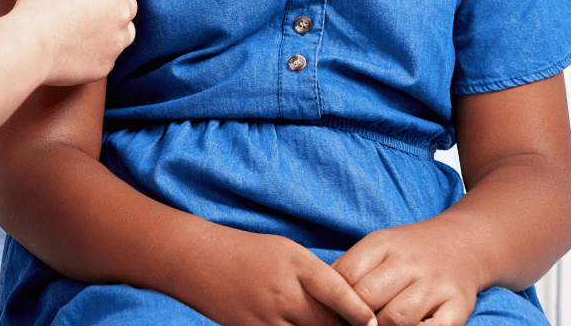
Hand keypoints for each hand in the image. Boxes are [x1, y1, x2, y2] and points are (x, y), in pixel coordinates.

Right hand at [6, 0, 136, 85]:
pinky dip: (99, 47)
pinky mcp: (108, 64)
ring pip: (122, 26)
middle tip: (74, 3)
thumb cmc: (39, 4)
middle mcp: (121, 12)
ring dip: (108, 23)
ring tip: (78, 24)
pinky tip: (75, 45)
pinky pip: (110, 51)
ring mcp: (117, 41)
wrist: (29, 47)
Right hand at [184, 229, 376, 325]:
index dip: (361, 312)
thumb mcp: (287, 252)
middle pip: (328, 323)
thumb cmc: (249, 252)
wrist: (198, 260)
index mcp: (296, 264)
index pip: (339, 293)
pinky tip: (295, 325)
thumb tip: (350, 306)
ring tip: (321, 323)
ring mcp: (267, 316)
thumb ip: (318, 276)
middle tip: (352, 325)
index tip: (373, 323)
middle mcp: (284, 292)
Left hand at [333, 220, 480, 325]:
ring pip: (396, 319)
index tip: (334, 309)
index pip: (345, 275)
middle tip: (354, 322)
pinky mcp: (457, 306)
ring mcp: (434, 285)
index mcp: (383, 244)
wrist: (463, 243)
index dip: (334, 298)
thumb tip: (321, 295)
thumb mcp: (378, 247)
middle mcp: (409, 262)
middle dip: (355, 317)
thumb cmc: (409, 251)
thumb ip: (353, 268)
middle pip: (368, 298)